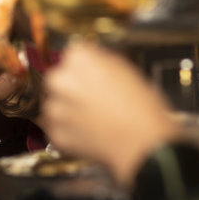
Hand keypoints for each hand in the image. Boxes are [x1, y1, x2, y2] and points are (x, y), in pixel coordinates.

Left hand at [40, 42, 178, 184]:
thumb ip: (102, 61)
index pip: (73, 55)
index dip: (85, 67)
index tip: (93, 76)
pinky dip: (69, 130)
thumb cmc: (141, 109)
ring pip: (56, 103)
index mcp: (79, 59)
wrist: (142, 145)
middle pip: (59, 78)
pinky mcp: (55, 132)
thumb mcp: (126, 70)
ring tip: (93, 118)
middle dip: (72, 87)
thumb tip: (92, 61)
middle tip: (93, 99)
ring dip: (68, 109)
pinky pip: (57, 127)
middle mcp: (61, 80)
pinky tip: (90, 132)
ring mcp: (56, 108)